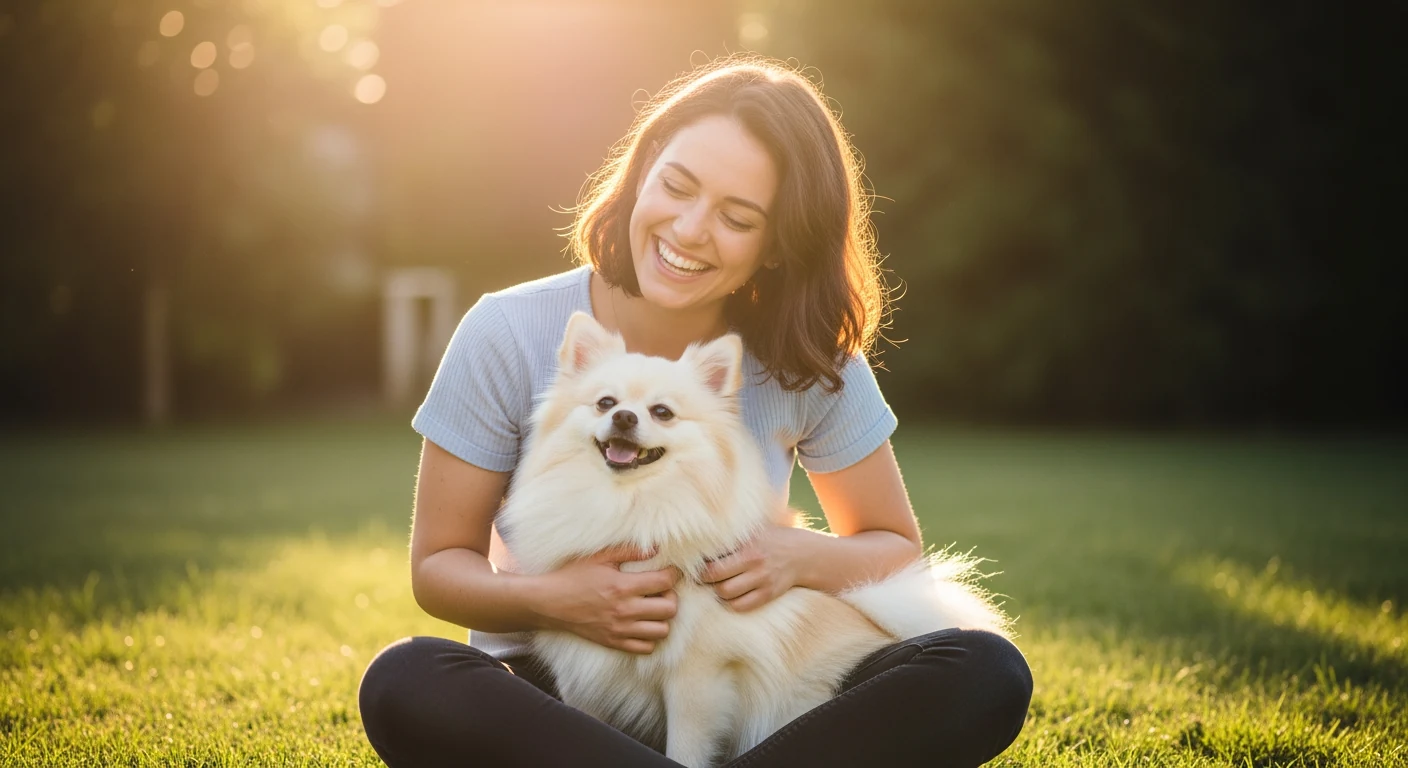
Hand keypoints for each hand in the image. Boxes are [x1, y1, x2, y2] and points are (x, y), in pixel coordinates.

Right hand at [535, 544, 680, 653]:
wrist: (549, 603)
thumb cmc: (573, 576)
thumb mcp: (599, 557)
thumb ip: (629, 551)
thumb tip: (656, 547)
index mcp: (622, 586)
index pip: (665, 582)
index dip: (674, 574)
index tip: (670, 571)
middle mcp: (624, 611)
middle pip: (670, 609)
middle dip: (671, 597)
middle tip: (661, 590)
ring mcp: (620, 630)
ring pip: (662, 631)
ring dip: (662, 618)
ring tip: (652, 608)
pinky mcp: (614, 643)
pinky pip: (646, 648)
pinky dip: (650, 637)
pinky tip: (642, 624)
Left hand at [701, 526, 813, 611]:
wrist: (802, 554)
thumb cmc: (770, 539)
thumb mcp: (753, 531)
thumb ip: (731, 535)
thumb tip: (699, 539)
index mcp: (746, 543)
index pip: (713, 557)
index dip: (699, 564)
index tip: (696, 564)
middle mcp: (754, 560)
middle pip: (715, 576)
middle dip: (704, 579)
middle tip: (702, 577)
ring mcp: (762, 579)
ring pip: (726, 593)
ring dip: (717, 591)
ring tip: (717, 585)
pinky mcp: (769, 594)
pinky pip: (741, 606)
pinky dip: (731, 603)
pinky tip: (731, 595)